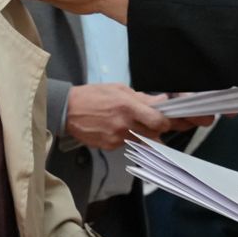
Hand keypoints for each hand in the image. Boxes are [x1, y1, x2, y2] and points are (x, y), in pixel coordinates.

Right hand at [65, 84, 179, 149]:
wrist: (68, 110)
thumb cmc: (93, 96)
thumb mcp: (119, 89)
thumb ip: (141, 98)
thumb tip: (161, 101)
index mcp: (128, 107)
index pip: (158, 121)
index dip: (167, 122)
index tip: (170, 120)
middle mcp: (124, 125)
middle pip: (154, 134)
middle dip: (158, 129)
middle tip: (156, 123)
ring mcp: (117, 139)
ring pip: (142, 141)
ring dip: (144, 134)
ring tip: (133, 123)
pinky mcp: (110, 147)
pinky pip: (128, 144)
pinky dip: (128, 138)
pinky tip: (118, 129)